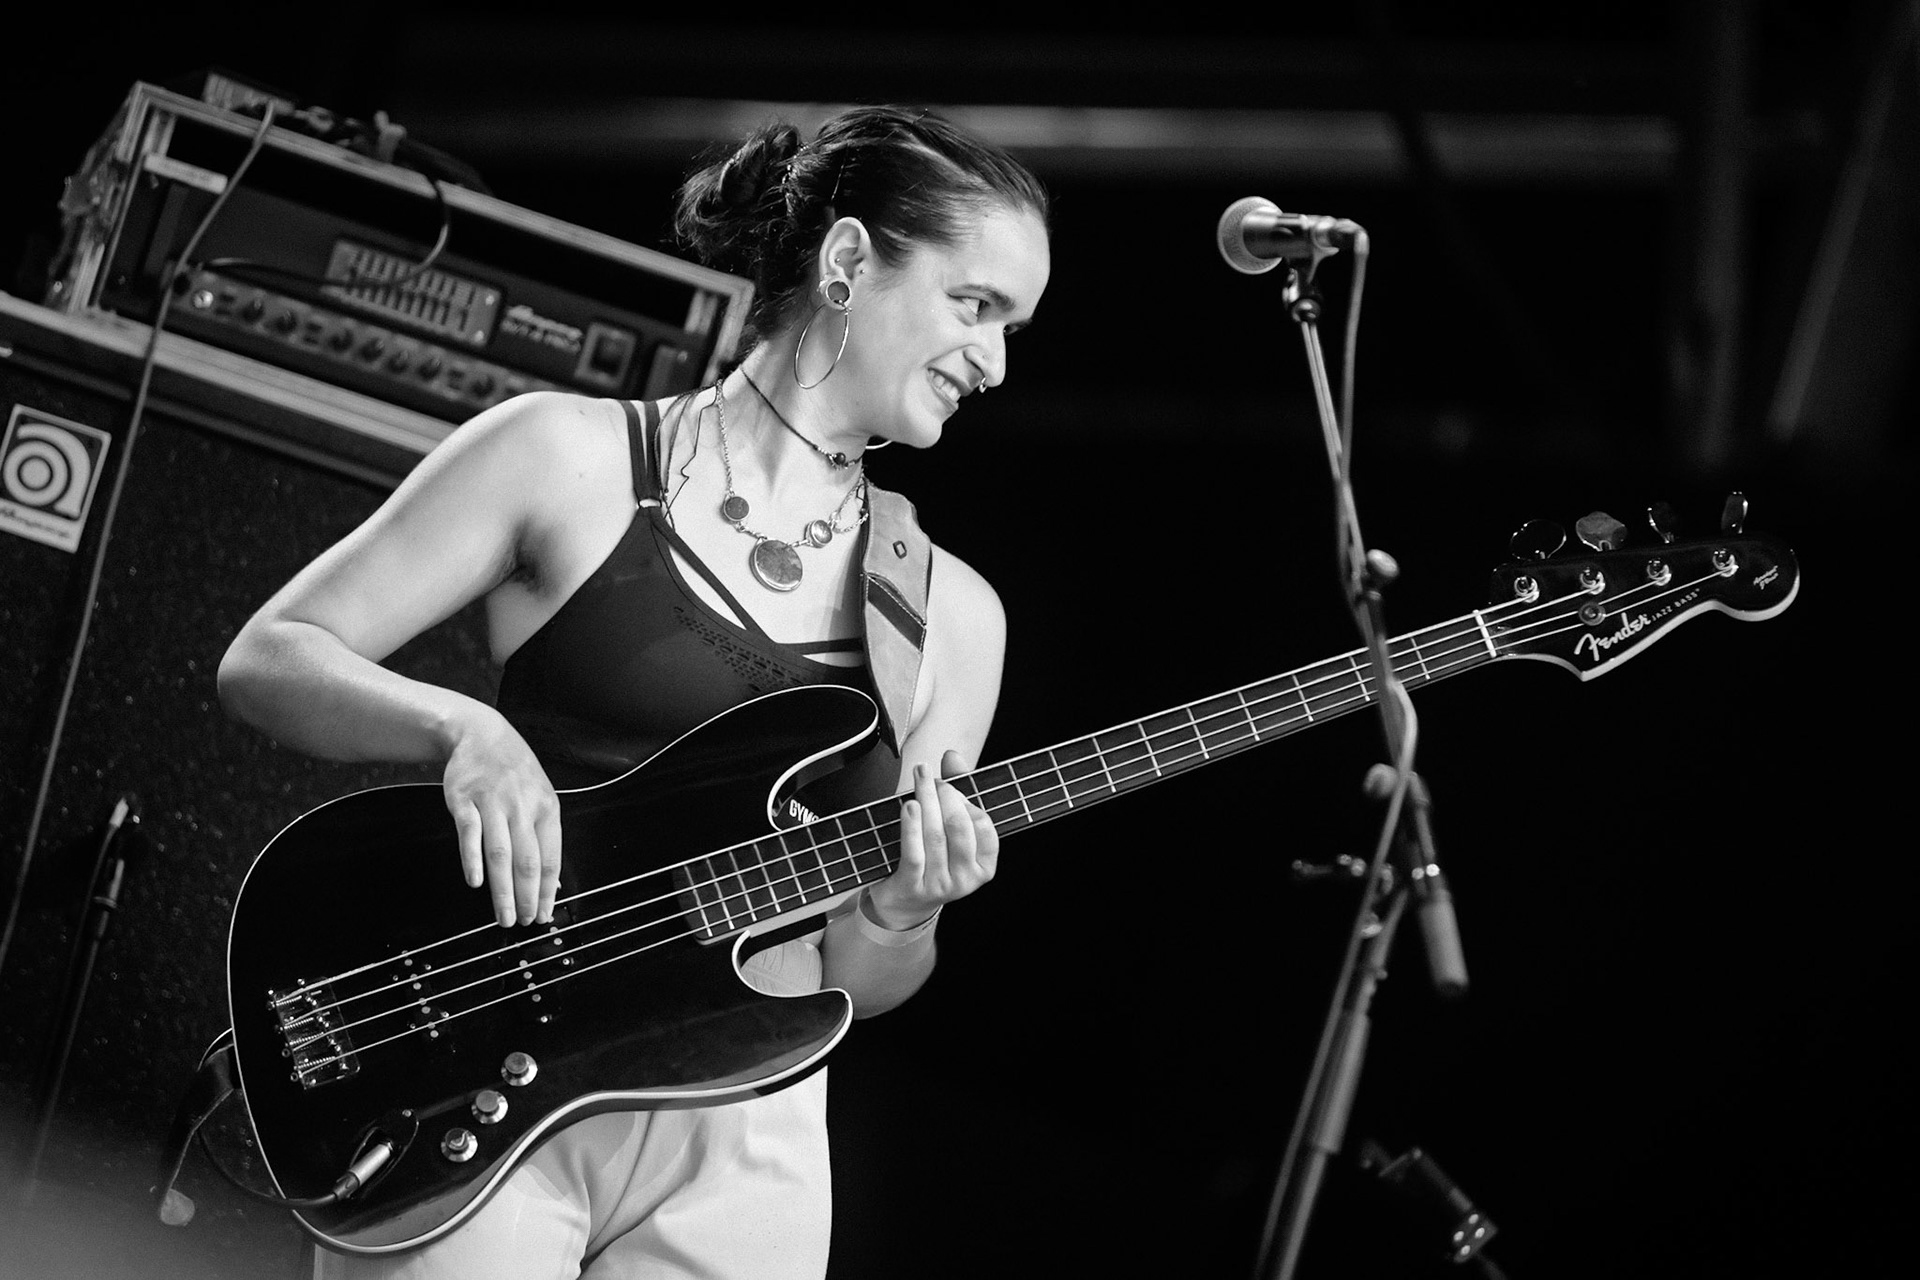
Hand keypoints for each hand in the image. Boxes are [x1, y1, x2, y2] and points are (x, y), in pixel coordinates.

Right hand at [442, 708, 561, 926]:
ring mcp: (493, 802)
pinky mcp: (464, 800)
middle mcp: (522, 806)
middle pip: (527, 860)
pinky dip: (473, 859)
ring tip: (503, 916)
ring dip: (502, 889)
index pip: (550, 857)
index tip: (543, 916)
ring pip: (501, 852)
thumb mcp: (538, 796)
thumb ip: (543, 836)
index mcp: (546, 807)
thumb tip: (550, 883)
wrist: (480, 734)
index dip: (546, 891)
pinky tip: (476, 882)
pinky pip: (470, 833)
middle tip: (523, 923)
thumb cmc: (514, 771)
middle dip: (526, 897)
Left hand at [867, 750, 998, 929]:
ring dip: (926, 801)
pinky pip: (914, 853)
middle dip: (946, 795)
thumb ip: (956, 790)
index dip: (966, 800)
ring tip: (919, 779)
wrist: (903, 902)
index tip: (949, 784)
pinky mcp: (913, 887)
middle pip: (958, 827)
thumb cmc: (930, 859)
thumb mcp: (948, 829)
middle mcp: (966, 879)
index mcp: (984, 866)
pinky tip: (909, 806)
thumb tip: (952, 756)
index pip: (983, 825)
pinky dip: (911, 826)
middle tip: (931, 778)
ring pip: (935, 836)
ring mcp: (940, 886)